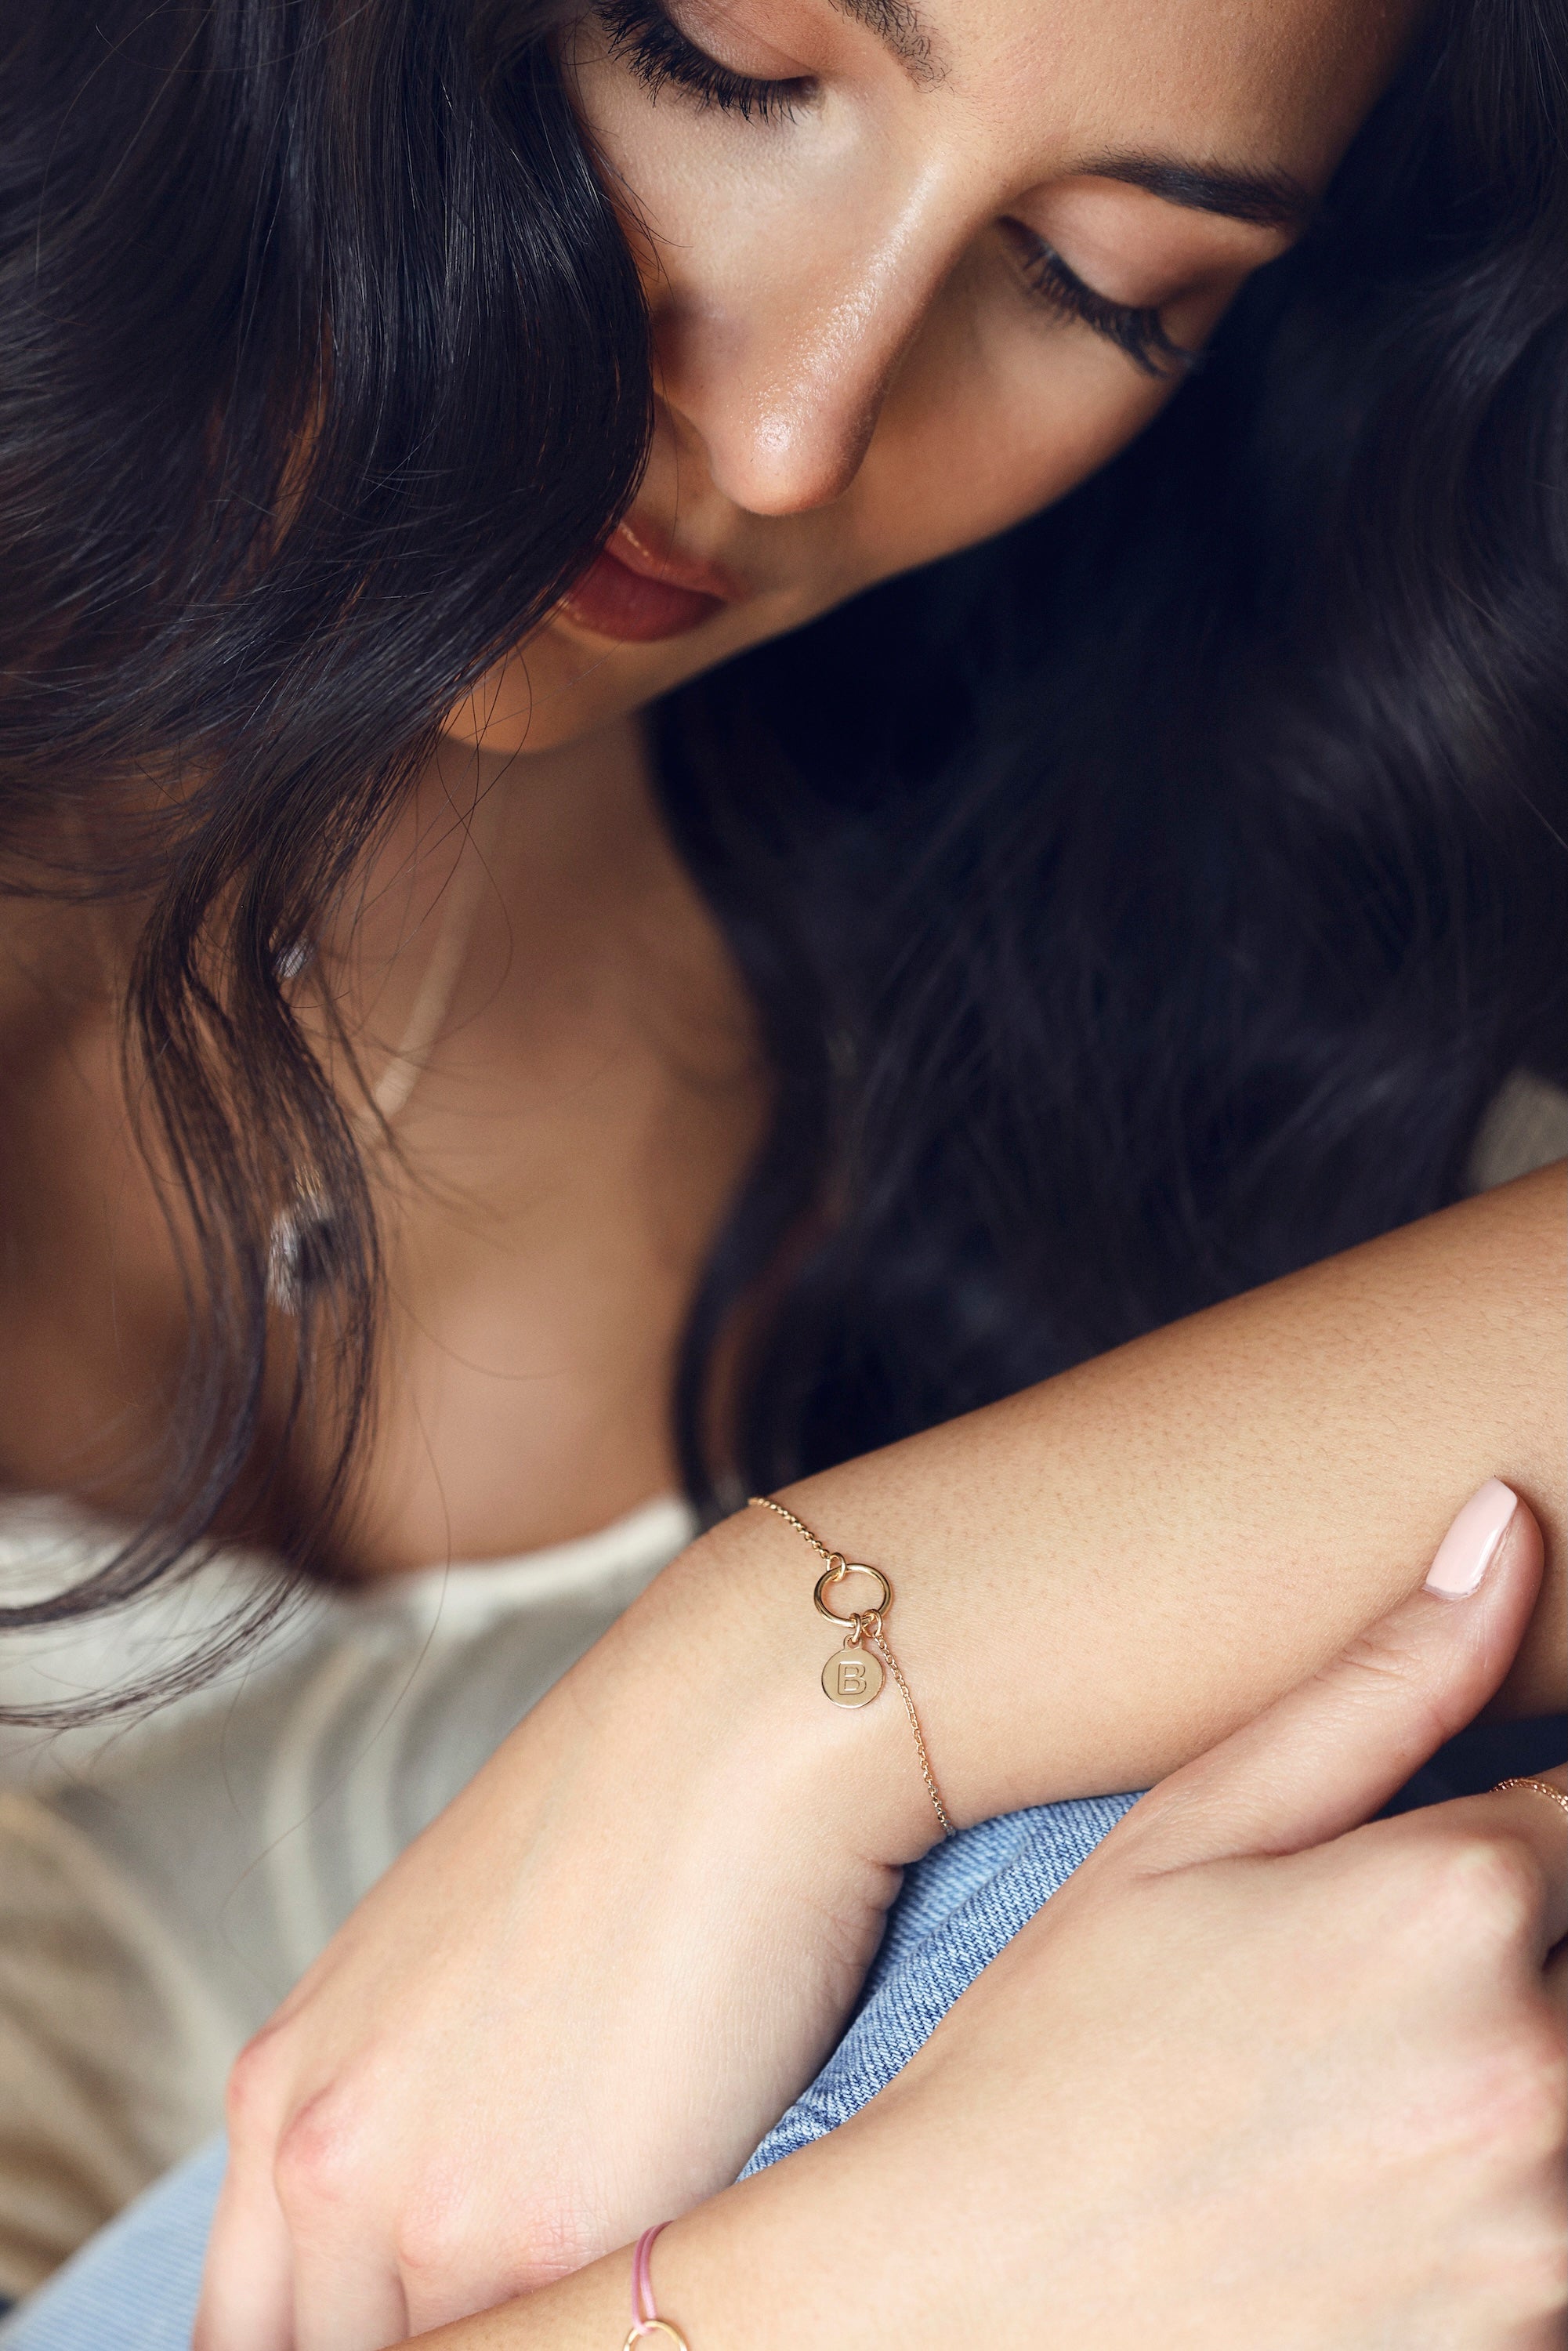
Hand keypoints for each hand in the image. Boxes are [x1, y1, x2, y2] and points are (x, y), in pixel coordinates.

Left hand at [196, 1513, 938, 2350]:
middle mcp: (320, 2159)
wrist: (728, 1738)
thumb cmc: (619, 1827)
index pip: (256, 2329)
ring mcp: (422, 2211)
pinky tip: (655, 2304)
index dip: (344, 2346)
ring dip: (525, 2342)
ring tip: (613, 2308)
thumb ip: (401, 2115)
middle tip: (516, 2313)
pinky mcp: (550, 2242)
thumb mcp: (444, 1974)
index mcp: (281, 2094)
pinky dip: (591, 2340)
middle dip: (418, 2350)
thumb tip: (432, 2233)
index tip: (419, 2332)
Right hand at [603, 1486, 1564, 2350]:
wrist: (963, 2309)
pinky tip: (1376, 2189)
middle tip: (1372, 1992)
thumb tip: (1507, 1523)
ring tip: (1362, 2087)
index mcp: (1456, 1904)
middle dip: (1524, 1949)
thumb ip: (1382, 1681)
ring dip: (1520, 2072)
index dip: (1527, 1832)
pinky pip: (1563, 2234)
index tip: (1439, 1876)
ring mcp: (1547, 2240)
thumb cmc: (1058, 2047)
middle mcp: (1537, 2075)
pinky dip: (1506, 2201)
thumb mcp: (1190, 1832)